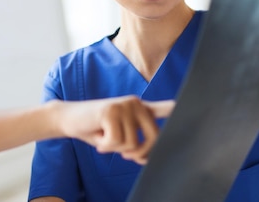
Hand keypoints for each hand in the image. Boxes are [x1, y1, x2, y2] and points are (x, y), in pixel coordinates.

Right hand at [53, 96, 173, 163]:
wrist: (68, 118)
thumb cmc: (96, 130)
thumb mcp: (119, 135)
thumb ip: (135, 142)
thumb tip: (146, 156)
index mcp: (140, 108)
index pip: (164, 108)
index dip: (178, 109)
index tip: (189, 107)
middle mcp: (136, 103)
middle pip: (153, 138)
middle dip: (139, 153)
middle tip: (123, 154)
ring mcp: (124, 105)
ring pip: (132, 143)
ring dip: (114, 148)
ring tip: (103, 137)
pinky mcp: (111, 111)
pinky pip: (116, 142)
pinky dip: (105, 145)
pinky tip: (97, 135)